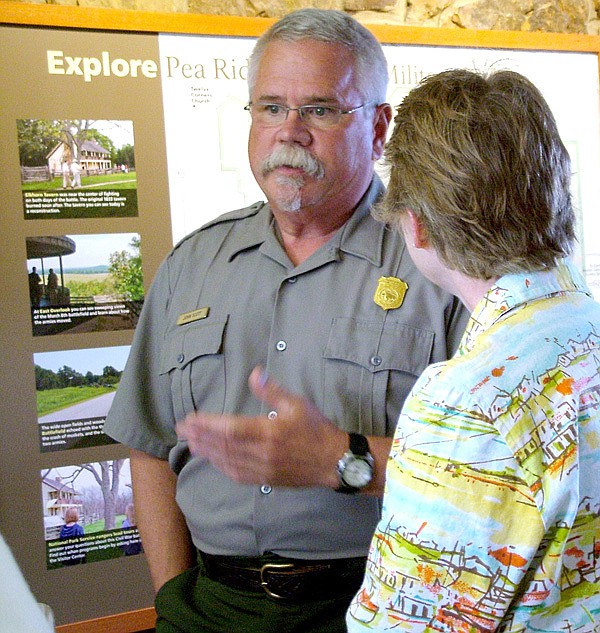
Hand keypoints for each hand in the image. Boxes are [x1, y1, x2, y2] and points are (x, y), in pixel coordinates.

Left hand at [176, 367, 347, 487]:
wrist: (334, 461)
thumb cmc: (316, 430)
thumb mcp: (297, 404)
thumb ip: (273, 390)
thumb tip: (254, 373)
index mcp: (269, 432)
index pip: (229, 429)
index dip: (206, 425)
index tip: (190, 418)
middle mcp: (262, 453)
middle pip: (222, 446)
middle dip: (199, 436)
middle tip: (181, 428)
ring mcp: (262, 469)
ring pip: (226, 461)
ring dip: (206, 451)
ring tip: (190, 442)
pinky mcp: (265, 480)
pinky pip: (236, 474)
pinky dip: (220, 465)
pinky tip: (212, 459)